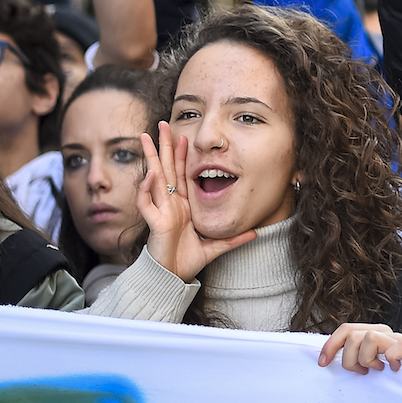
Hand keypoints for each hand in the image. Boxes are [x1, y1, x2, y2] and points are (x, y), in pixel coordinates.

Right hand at [137, 121, 256, 282]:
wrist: (172, 278)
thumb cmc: (187, 260)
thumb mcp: (215, 246)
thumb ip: (233, 238)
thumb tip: (255, 233)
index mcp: (183, 206)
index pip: (181, 174)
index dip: (181, 155)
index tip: (184, 136)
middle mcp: (171, 204)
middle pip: (166, 168)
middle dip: (164, 147)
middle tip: (162, 124)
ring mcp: (162, 212)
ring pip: (154, 180)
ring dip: (151, 159)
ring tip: (147, 138)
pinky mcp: (155, 223)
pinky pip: (147, 204)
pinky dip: (146, 190)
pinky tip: (150, 174)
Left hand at [317, 323, 401, 373]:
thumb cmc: (384, 374)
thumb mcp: (362, 362)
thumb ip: (349, 354)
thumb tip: (323, 359)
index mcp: (369, 330)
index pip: (345, 329)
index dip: (331, 345)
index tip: (323, 363)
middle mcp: (381, 330)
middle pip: (352, 334)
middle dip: (350, 358)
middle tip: (360, 370)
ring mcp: (394, 337)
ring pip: (368, 338)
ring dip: (368, 360)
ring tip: (376, 369)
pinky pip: (391, 349)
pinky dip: (389, 361)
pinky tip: (392, 369)